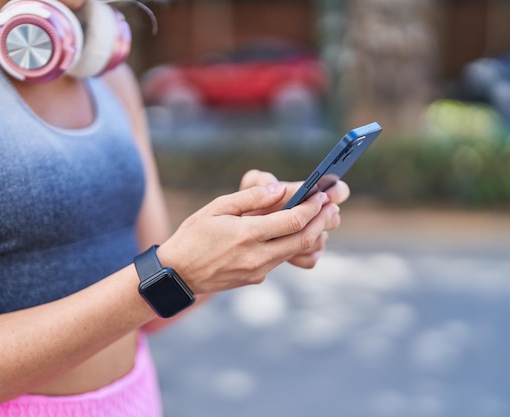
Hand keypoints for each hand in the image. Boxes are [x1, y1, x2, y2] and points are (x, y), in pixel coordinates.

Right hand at [156, 182, 338, 293]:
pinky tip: (294, 232)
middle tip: (333, 207)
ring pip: (294, 251)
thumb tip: (280, 188)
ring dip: (311, 234)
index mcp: (247, 235)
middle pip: (302, 239)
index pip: (292, 221)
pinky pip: (280, 259)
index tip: (321, 195)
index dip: (312, 208)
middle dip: (321, 221)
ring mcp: (258, 271)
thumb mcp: (217, 208)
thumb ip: (250, 198)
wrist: (177, 274)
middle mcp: (257, 256)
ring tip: (321, 217)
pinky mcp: (256, 278)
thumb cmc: (193, 236)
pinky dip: (292, 244)